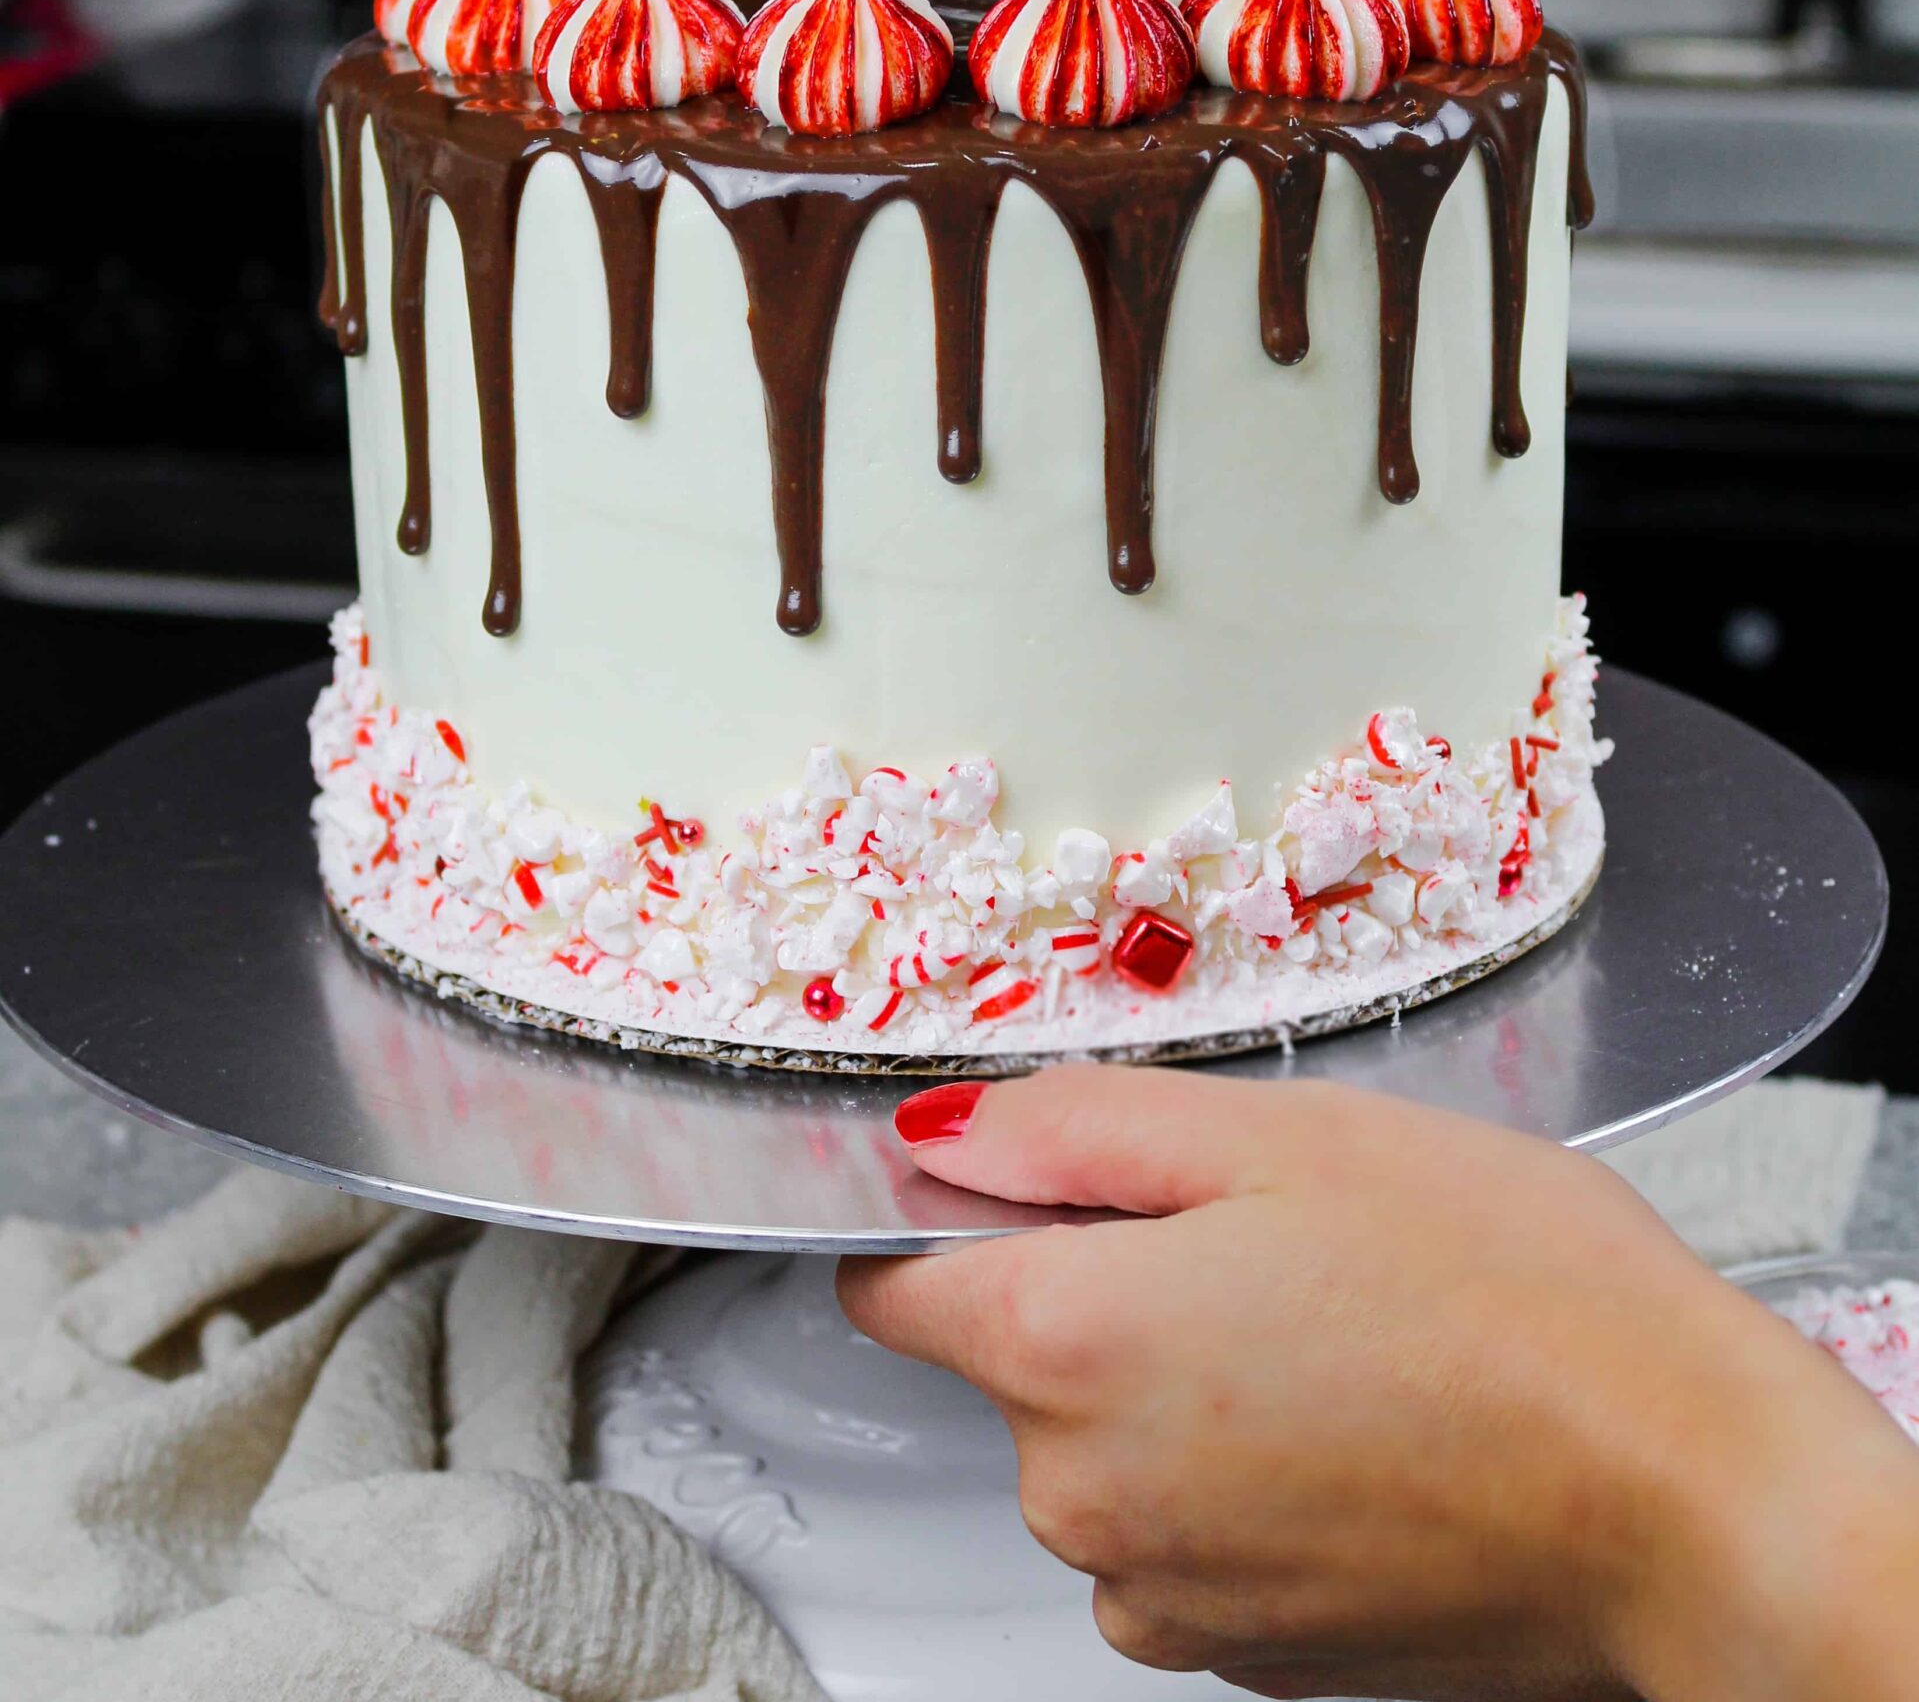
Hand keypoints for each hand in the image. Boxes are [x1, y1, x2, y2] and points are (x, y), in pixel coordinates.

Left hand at [839, 1068, 1918, 1700]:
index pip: (892, 1278)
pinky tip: (1361, 1422)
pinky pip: (1186, 1533)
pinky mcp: (1248, 1653)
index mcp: (1067, 1341)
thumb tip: (944, 1130)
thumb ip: (1079, 1126)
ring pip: (1105, 1448)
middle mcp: (1082, 1494)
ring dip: (1182, 1383)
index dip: (958, 1209)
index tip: (1045, 1181)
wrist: (1683, 1496)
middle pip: (1013, 1359)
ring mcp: (1164, 1591)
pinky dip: (1241, 1476)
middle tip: (1267, 1234)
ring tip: (1338, 1330)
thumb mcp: (1285, 1133)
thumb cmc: (1516, 1300)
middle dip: (1106, 1284)